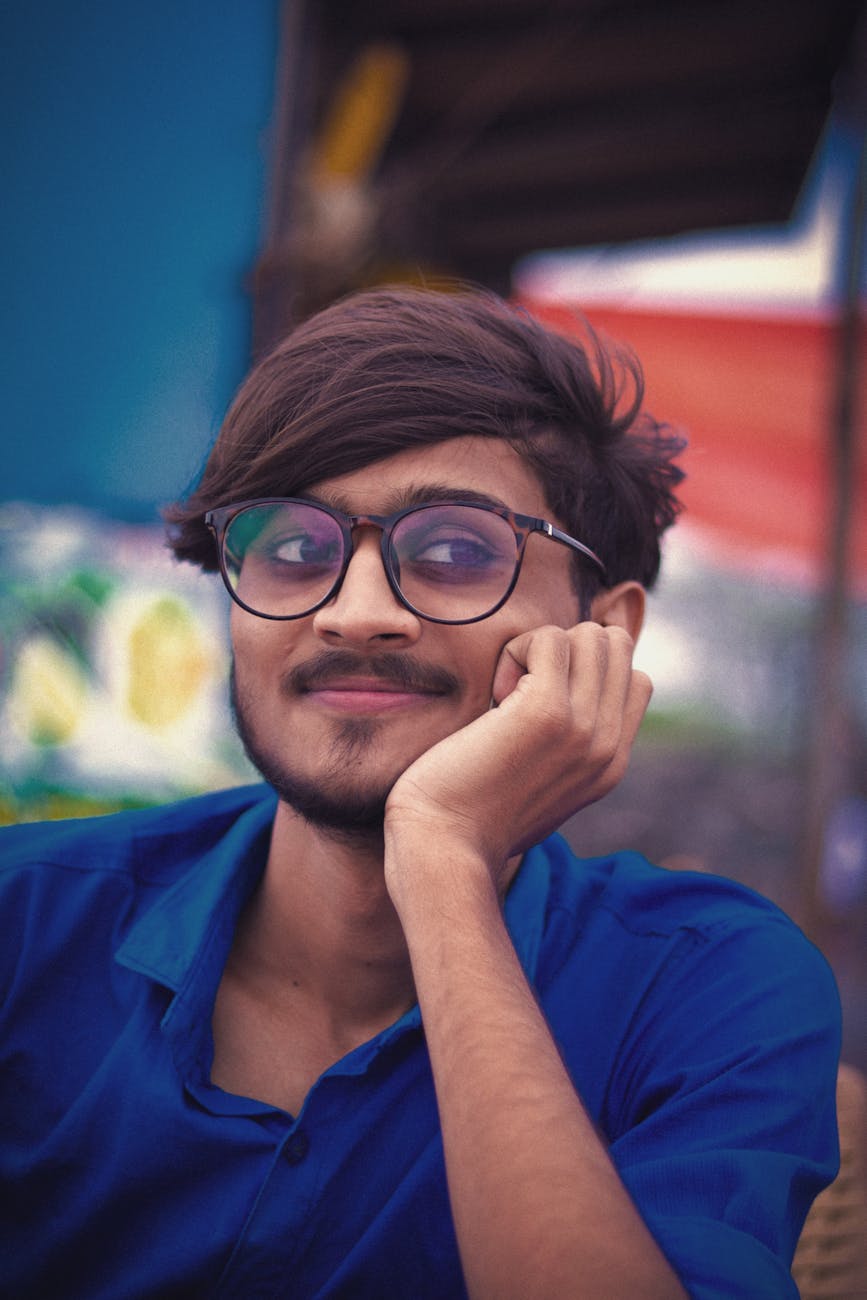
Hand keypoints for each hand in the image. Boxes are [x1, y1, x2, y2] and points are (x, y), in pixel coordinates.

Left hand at [384, 622, 650, 894]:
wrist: (445, 847)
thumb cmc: (473, 815)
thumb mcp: (542, 785)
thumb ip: (567, 747)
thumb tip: (557, 693)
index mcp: (611, 764)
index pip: (635, 679)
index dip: (586, 670)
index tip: (538, 704)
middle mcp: (609, 747)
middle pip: (617, 646)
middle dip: (567, 650)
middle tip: (521, 691)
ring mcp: (585, 729)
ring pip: (592, 635)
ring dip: (541, 648)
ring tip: (508, 693)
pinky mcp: (547, 713)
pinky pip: (549, 638)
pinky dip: (516, 651)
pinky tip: (495, 695)